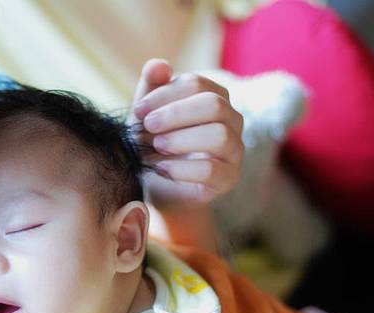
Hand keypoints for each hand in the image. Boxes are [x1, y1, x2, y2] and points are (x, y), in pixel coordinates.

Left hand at [130, 59, 243, 211]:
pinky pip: (213, 170)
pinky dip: (182, 169)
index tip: (139, 110)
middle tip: (147, 126)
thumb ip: (151, 88)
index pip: (196, 83)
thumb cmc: (154, 144)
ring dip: (182, 139)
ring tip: (156, 146)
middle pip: (215, 105)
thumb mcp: (147, 114)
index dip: (165, 94)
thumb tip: (160, 64)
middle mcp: (231, 120)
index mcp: (214, 97)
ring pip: (220, 136)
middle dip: (176, 114)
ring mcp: (234, 151)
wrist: (157, 186)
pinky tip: (161, 169)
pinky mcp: (228, 179)